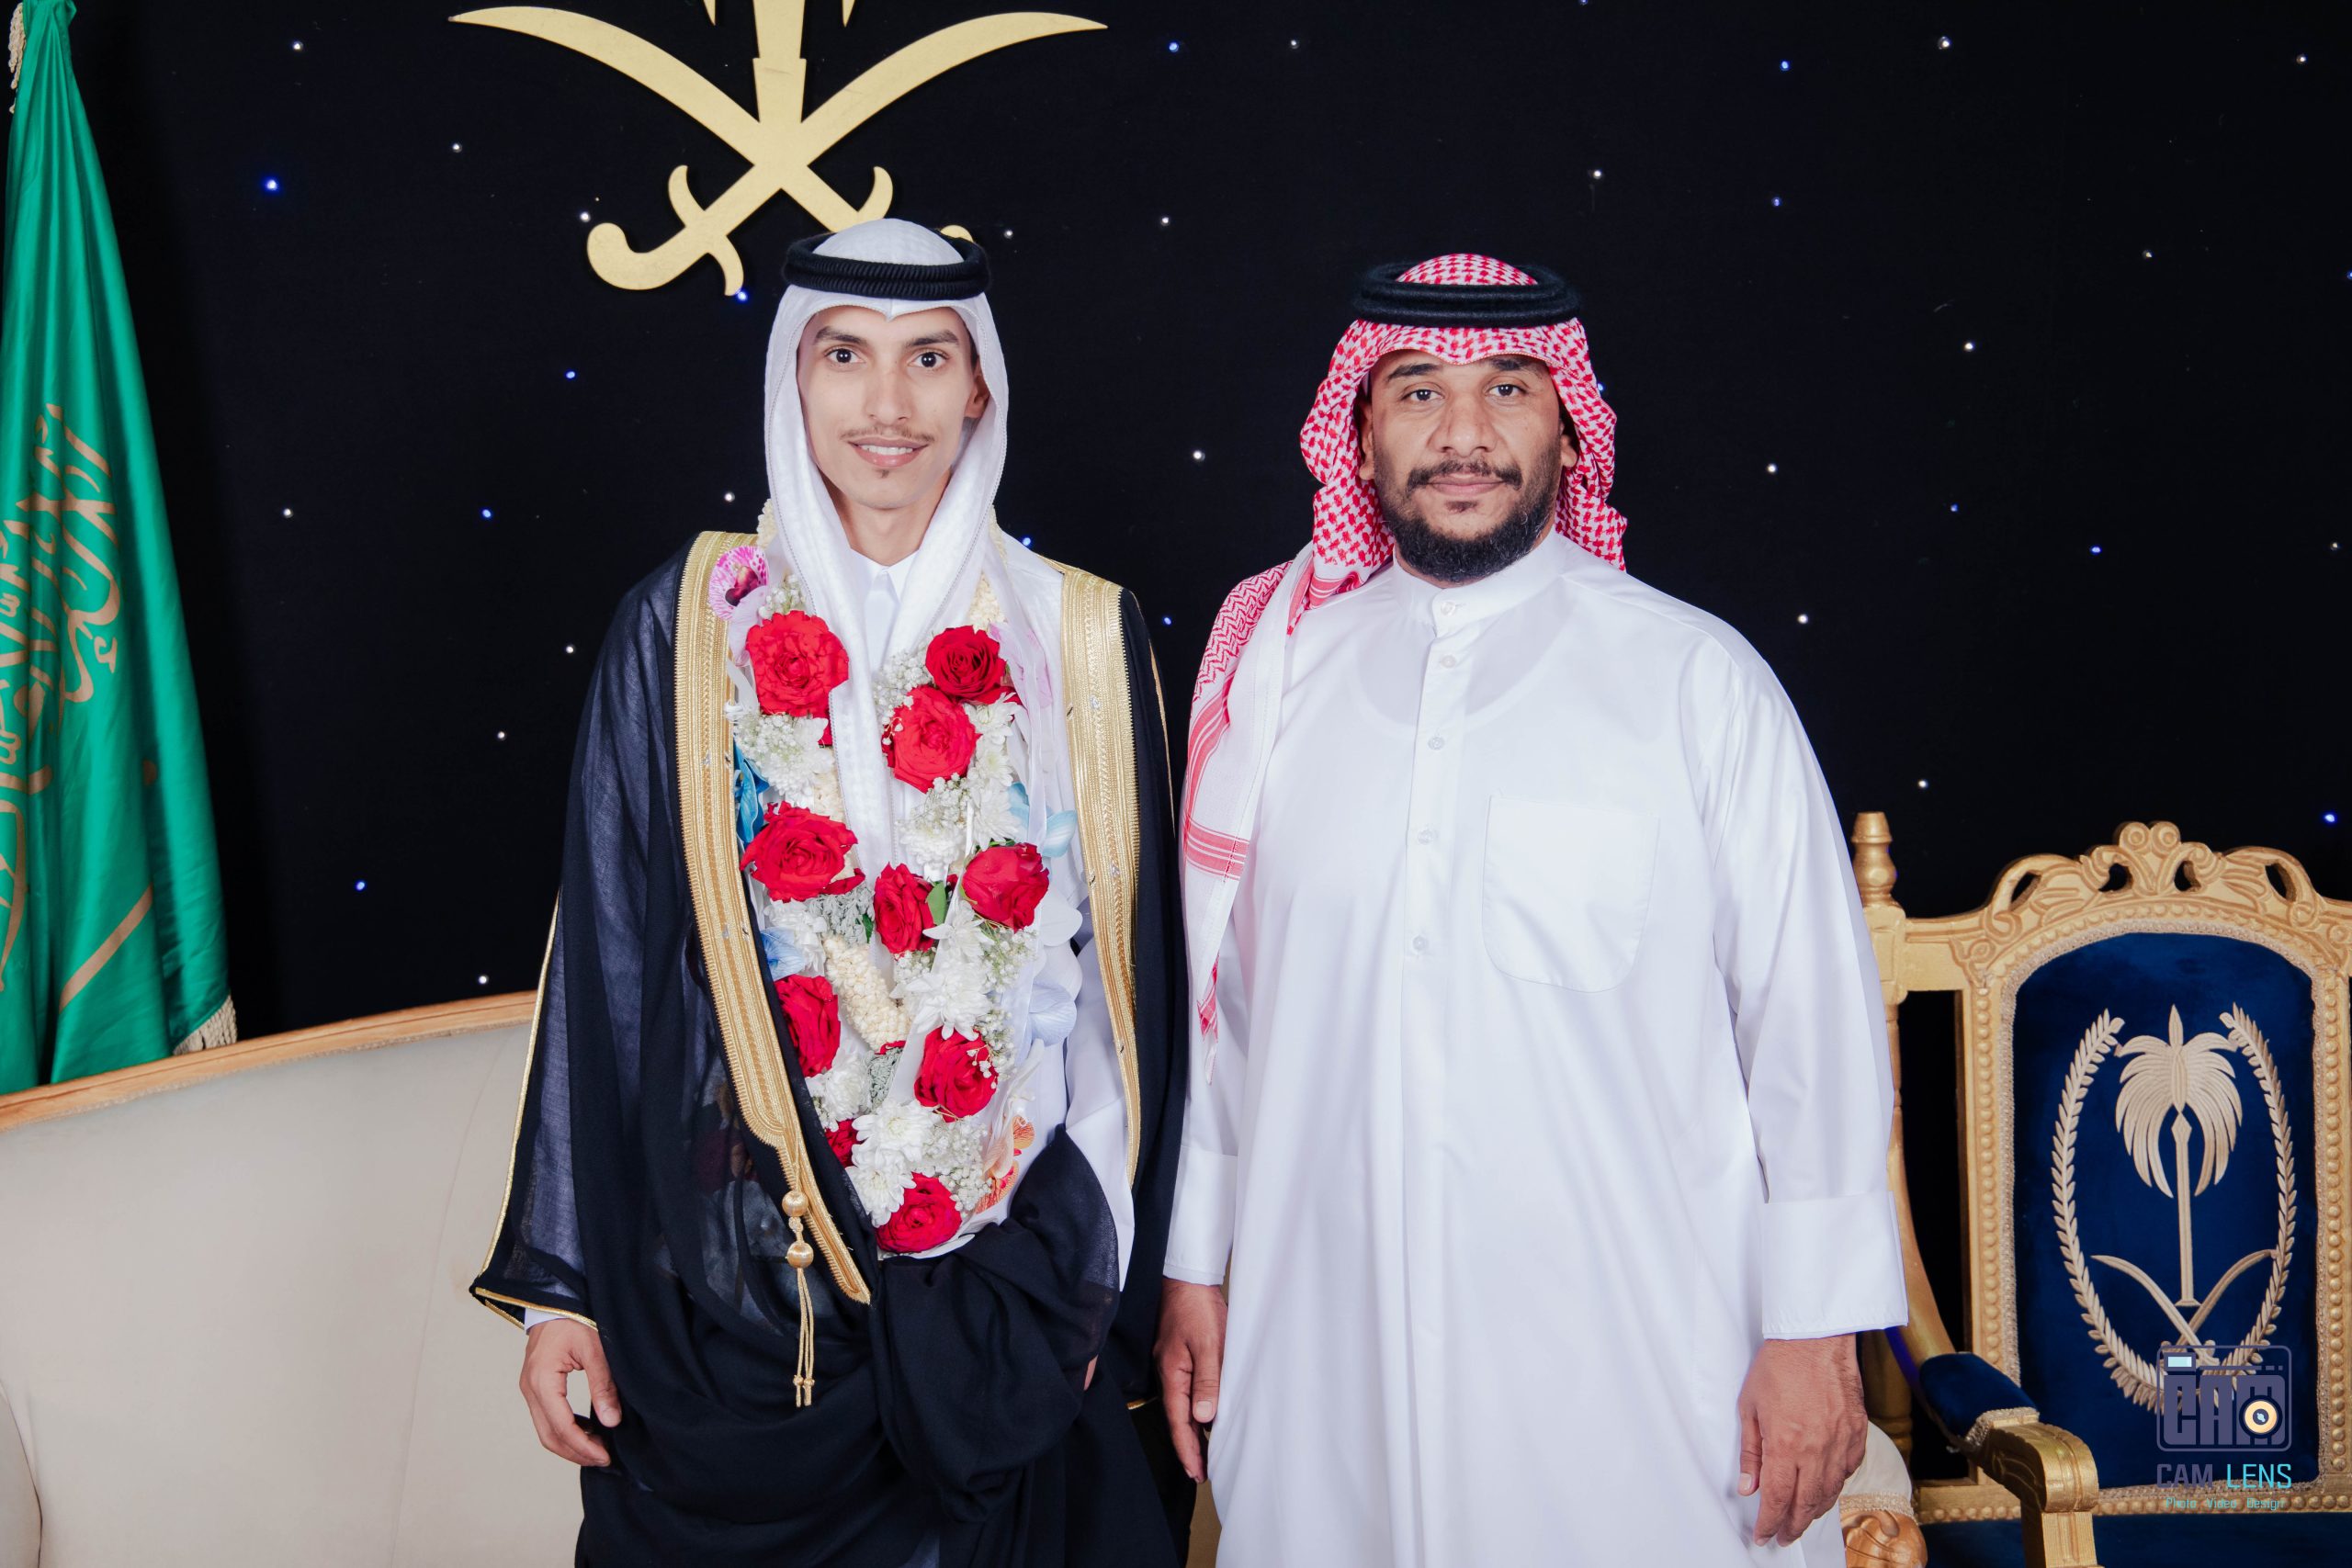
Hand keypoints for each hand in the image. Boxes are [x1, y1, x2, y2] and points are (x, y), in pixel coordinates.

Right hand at [520, 1317, 621, 1466]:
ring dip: (569, 1443)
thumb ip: (603, 1385)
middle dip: (576, 1452)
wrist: (556, 1299)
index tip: (605, 1457)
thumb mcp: (595, 1349)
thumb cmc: (576, 1318)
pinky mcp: (535, 1385)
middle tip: (603, 1459)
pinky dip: (564, 1429)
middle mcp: (530, 1388)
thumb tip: (612, 1421)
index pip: (561, 1427)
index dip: (583, 1446)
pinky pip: (546, 1417)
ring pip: (545, 1430)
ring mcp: (529, 1388)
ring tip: (597, 1448)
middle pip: (549, 1435)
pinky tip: (586, 1430)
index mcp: (542, 1380)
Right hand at [1154, 1278, 1226, 1482]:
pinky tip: (1206, 1415)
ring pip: (1183, 1406)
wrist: (1187, 1278)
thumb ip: (1207, 1381)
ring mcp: (1173, 1366)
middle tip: (1202, 1472)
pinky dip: (1195, 1409)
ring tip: (1206, 1453)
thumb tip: (1203, 1417)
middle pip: (1178, 1419)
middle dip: (1189, 1447)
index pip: (1179, 1423)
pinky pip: (1187, 1391)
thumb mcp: (1208, 1344)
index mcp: (1172, 1375)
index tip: (1197, 1473)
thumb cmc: (1196, 1308)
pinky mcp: (1180, 1358)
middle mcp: (1169, 1374)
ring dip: (1193, 1430)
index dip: (1188, 1450)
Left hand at [1736, 1333, 1866, 1545]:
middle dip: (1793, 1525)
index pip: (1777, 1499)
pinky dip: (1835, 1486)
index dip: (1769, 1523)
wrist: (1816, 1339)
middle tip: (1783, 1535)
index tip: (1763, 1535)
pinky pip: (1847, 1471)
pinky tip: (1825, 1489)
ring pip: (1830, 1492)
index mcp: (1785, 1445)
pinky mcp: (1857, 1434)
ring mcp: (1839, 1443)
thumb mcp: (1749, 1407)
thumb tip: (1749, 1488)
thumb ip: (1751, 1452)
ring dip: (1815, 1511)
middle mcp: (1815, 1450)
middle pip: (1806, 1503)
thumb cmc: (1779, 1366)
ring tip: (1801, 1519)